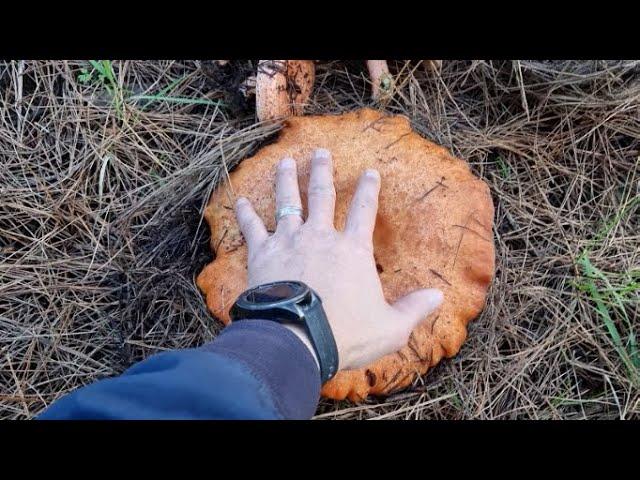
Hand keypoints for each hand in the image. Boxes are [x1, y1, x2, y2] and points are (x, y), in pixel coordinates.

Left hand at [234, 148, 442, 370]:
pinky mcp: (262, 254)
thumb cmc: (345, 335)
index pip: (364, 210)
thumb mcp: (391, 327)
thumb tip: (439, 296)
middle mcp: (320, 237)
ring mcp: (289, 241)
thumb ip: (414, 309)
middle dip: (323, 170)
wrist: (297, 341)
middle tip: (321, 151)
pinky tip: (240, 200)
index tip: (370, 171)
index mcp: (352, 250)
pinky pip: (252, 227)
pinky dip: (245, 214)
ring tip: (285, 162)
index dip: (369, 189)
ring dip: (287, 180)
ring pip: (288, 202)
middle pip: (323, 195)